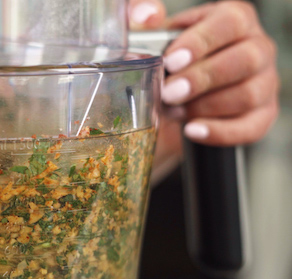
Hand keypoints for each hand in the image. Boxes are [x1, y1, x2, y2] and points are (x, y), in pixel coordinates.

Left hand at [131, 0, 278, 146]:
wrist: (173, 94)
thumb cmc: (167, 58)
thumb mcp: (152, 34)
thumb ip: (144, 17)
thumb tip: (146, 16)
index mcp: (235, 19)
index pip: (231, 22)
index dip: (201, 42)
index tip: (171, 61)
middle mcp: (257, 47)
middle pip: (245, 59)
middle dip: (202, 79)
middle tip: (169, 93)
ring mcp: (265, 82)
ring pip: (248, 95)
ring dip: (205, 107)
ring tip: (173, 111)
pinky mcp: (262, 115)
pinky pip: (250, 127)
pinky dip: (219, 132)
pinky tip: (192, 131)